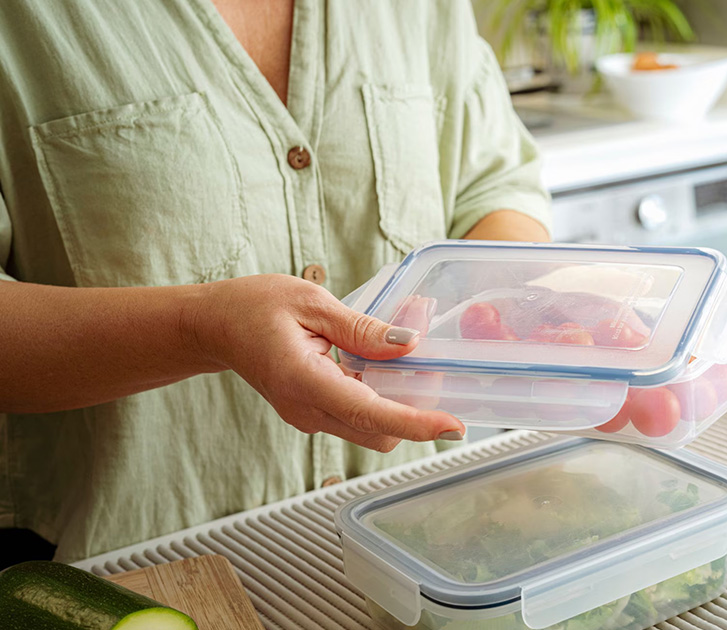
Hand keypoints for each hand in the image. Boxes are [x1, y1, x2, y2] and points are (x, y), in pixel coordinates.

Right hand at [189, 274, 464, 451]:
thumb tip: (408, 345)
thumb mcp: (312, 302)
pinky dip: (382, 399)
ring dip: (401, 404)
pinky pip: (358, 417)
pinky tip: (387, 367)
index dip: (416, 423)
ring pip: (372, 429)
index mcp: (304, 382)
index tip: (452, 426)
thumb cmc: (253, 307)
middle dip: (416, 411)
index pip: (370, 414)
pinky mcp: (314, 414)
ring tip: (414, 362)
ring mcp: (310, 418)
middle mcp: (308, 411)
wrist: (213, 327)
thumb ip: (362, 328)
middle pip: (380, 432)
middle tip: (436, 370)